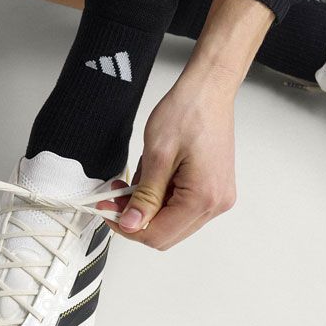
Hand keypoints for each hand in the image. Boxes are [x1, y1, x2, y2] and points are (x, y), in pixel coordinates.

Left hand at [99, 68, 236, 249]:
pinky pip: (183, 207)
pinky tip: (150, 180)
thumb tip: (131, 224)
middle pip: (167, 234)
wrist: (209, 90)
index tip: (107, 210)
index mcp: (204, 197)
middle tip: (113, 198)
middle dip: (136, 219)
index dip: (127, 227)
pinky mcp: (214, 188)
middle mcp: (216, 203)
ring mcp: (218, 197)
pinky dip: (162, 200)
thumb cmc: (188, 112)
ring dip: (148, 210)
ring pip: (173, 222)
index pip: (158, 235)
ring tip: (130, 185)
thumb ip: (145, 196)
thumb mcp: (157, 155)